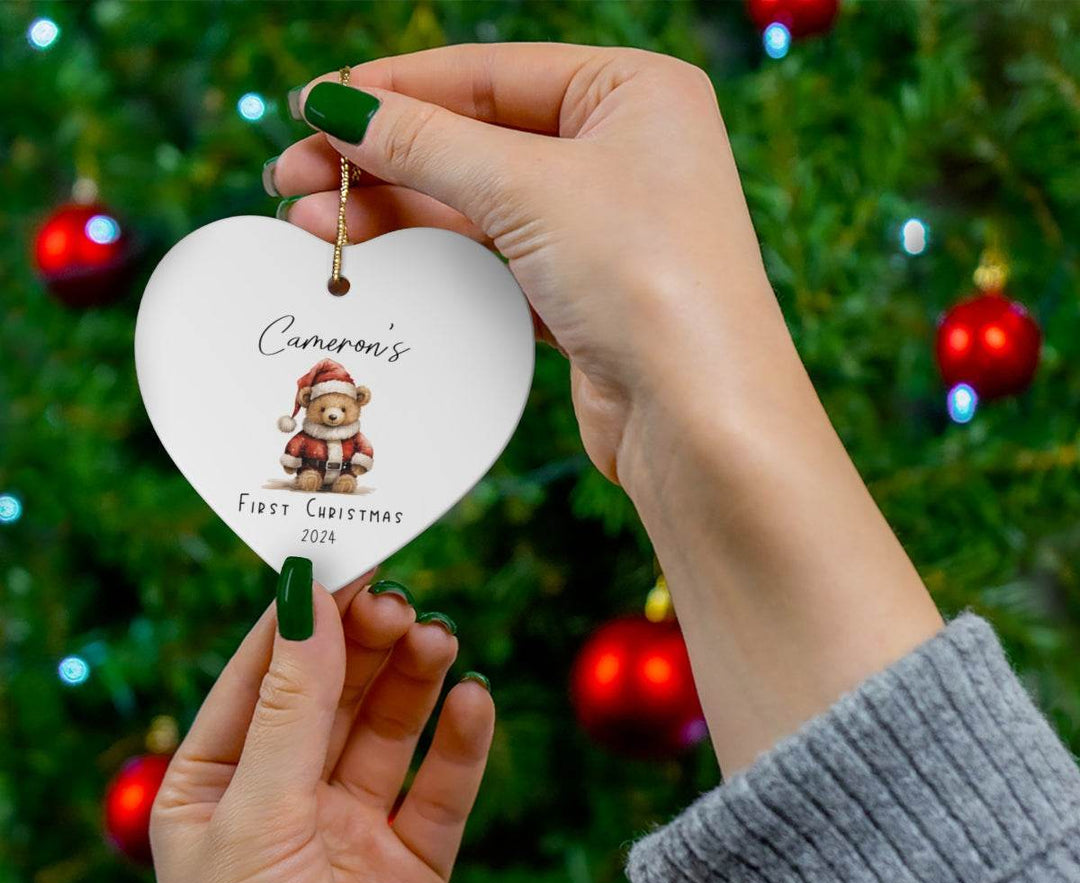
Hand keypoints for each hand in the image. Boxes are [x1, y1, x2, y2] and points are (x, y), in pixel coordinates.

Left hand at [151, 569, 493, 882]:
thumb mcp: (258, 818)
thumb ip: (292, 706)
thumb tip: (306, 594)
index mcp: (216, 786)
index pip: (263, 674)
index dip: (305, 614)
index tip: (349, 555)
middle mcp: (284, 801)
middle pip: (334, 693)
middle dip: (366, 643)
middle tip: (402, 602)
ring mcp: (350, 832)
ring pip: (389, 730)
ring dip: (415, 681)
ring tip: (440, 640)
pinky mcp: (413, 866)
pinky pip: (441, 788)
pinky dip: (461, 743)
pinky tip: (474, 702)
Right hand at [272, 44, 940, 775]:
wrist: (700, 418)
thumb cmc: (646, 278)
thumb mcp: (527, 188)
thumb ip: (426, 143)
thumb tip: (337, 108)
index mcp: (633, 93)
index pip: (489, 73)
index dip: (394, 89)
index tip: (313, 106)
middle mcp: (624, 153)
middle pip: (475, 140)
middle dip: (380, 159)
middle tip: (291, 175)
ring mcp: (604, 229)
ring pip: (478, 205)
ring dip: (395, 212)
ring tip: (309, 221)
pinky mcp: (584, 295)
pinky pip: (493, 260)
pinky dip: (435, 259)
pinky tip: (374, 259)